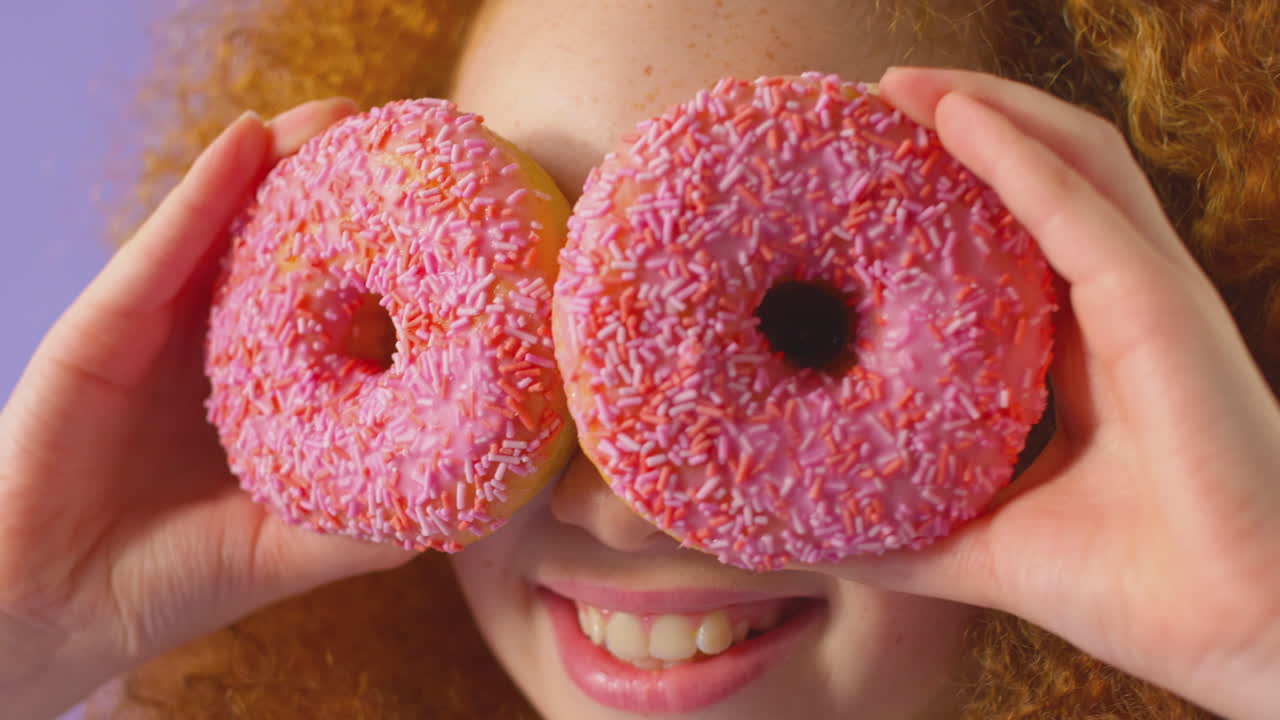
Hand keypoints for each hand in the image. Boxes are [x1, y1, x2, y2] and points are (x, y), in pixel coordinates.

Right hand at [0, 99, 412, 719]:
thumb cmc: (175, 579)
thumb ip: (368, 528)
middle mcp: (222, 343)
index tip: (450, 218)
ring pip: (227, 226)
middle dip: (340, 193)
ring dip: (283, 164)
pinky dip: (204, 193)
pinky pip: (162, 247)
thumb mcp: (291, 548)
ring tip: (339, 116)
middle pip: (286, 249)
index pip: (336, 307)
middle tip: (399, 143)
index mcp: (270, 387)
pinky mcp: (109, 320)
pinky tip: (249, 142)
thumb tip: (470, 514)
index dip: (387, 263)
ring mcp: (164, 324)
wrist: (54, 606)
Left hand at [820, 67, 1279, 719]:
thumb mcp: (983, 543)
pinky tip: (951, 117)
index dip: (943, 195)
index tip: (858, 177)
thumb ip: (902, 529)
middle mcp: (1117, 307)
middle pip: (1039, 179)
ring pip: (1068, 162)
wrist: (1230, 631)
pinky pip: (1079, 206)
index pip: (1012, 239)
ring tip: (899, 90)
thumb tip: (807, 537)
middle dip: (959, 129)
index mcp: (1082, 352)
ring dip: (982, 111)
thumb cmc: (1129, 589)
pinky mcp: (1161, 303)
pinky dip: (1014, 153)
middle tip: (869, 110)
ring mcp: (1147, 295)